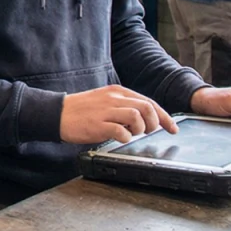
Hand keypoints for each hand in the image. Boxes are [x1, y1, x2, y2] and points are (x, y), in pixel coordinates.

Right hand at [60, 84, 177, 143]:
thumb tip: (144, 117)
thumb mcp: (105, 101)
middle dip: (155, 123)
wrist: (57, 113)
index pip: (148, 102)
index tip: (172, 128)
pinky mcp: (98, 124)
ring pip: (137, 116)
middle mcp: (114, 99)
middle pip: (147, 107)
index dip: (164, 116)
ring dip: (141, 128)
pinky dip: (126, 136)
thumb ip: (124, 106)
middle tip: (149, 132)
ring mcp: (106, 111)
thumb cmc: (81, 110)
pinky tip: (121, 138)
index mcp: (117, 92)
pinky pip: (121, 130)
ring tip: (133, 133)